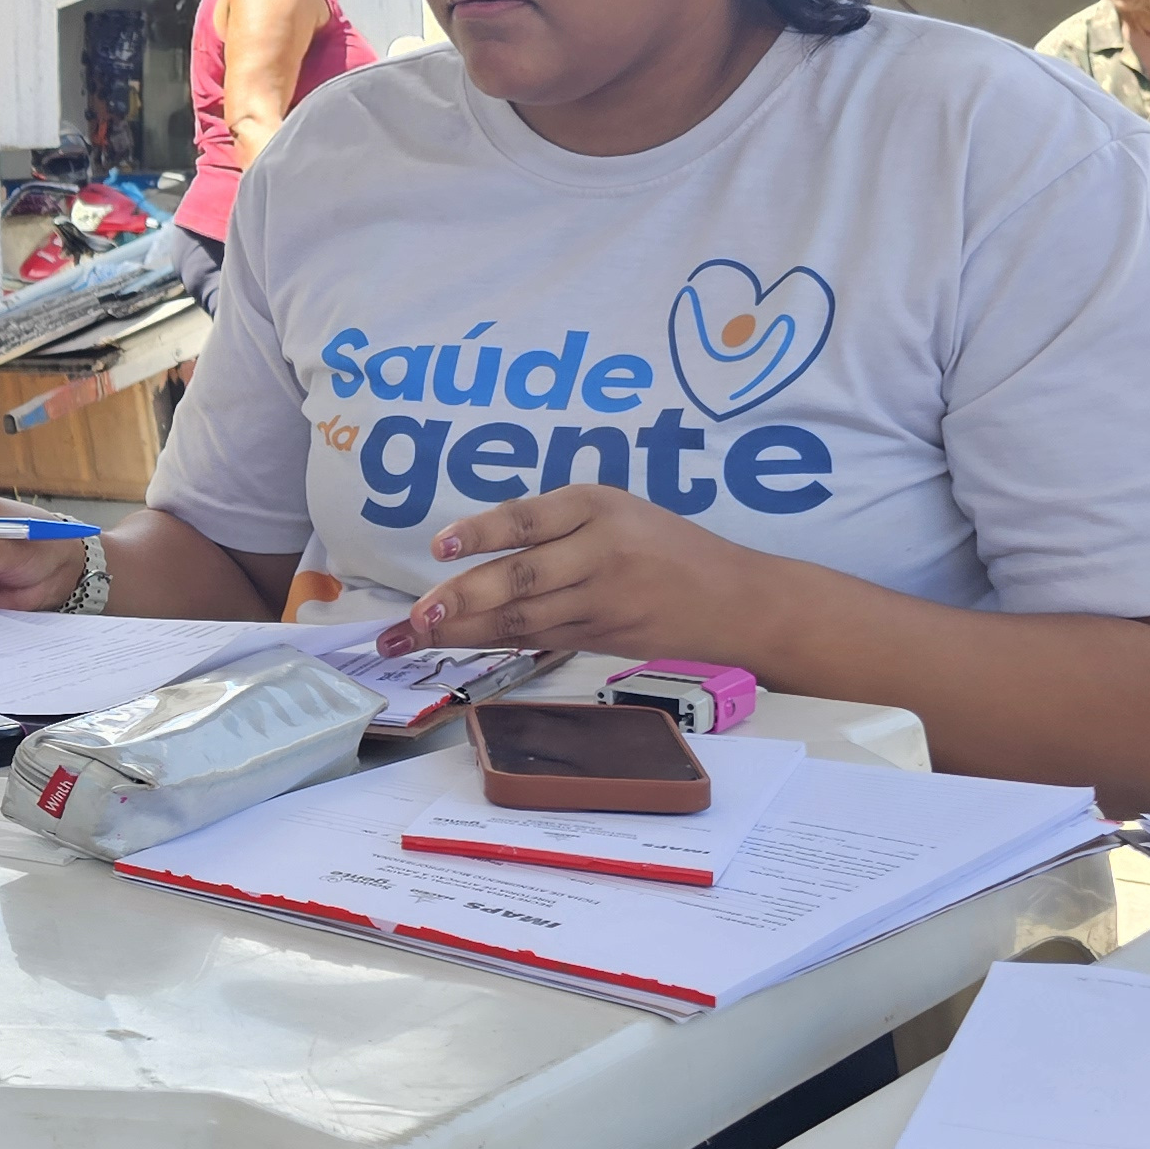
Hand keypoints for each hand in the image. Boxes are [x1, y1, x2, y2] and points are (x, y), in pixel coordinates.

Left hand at [381, 485, 764, 660]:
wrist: (734, 599)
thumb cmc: (664, 546)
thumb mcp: (615, 511)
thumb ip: (552, 524)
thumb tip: (469, 547)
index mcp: (597, 506)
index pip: (529, 519)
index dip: (481, 533)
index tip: (440, 547)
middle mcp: (599, 551)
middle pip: (521, 578)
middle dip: (463, 598)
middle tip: (416, 615)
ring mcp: (601, 600)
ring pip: (523, 618)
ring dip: (463, 629)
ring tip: (415, 635)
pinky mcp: (601, 638)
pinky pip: (538, 637)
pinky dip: (493, 641)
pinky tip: (454, 642)